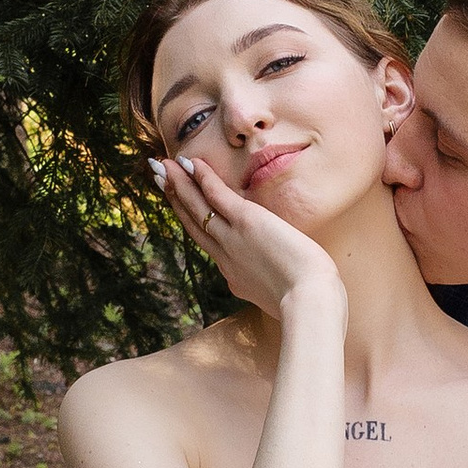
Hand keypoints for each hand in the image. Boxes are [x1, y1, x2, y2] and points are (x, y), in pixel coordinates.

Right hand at [161, 151, 341, 320]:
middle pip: (194, 225)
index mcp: (237, 277)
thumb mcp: (285, 298)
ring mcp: (233, 240)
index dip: (194, 224)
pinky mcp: (246, 223)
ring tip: (161, 166)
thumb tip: (281, 286)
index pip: (210, 245)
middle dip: (176, 199)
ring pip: (198, 209)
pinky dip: (203, 179)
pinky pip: (218, 196)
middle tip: (158, 179)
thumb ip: (275, 288)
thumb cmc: (308, 304)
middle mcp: (227, 259)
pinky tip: (191, 163)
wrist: (308, 303)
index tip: (183, 210)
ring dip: (179, 185)